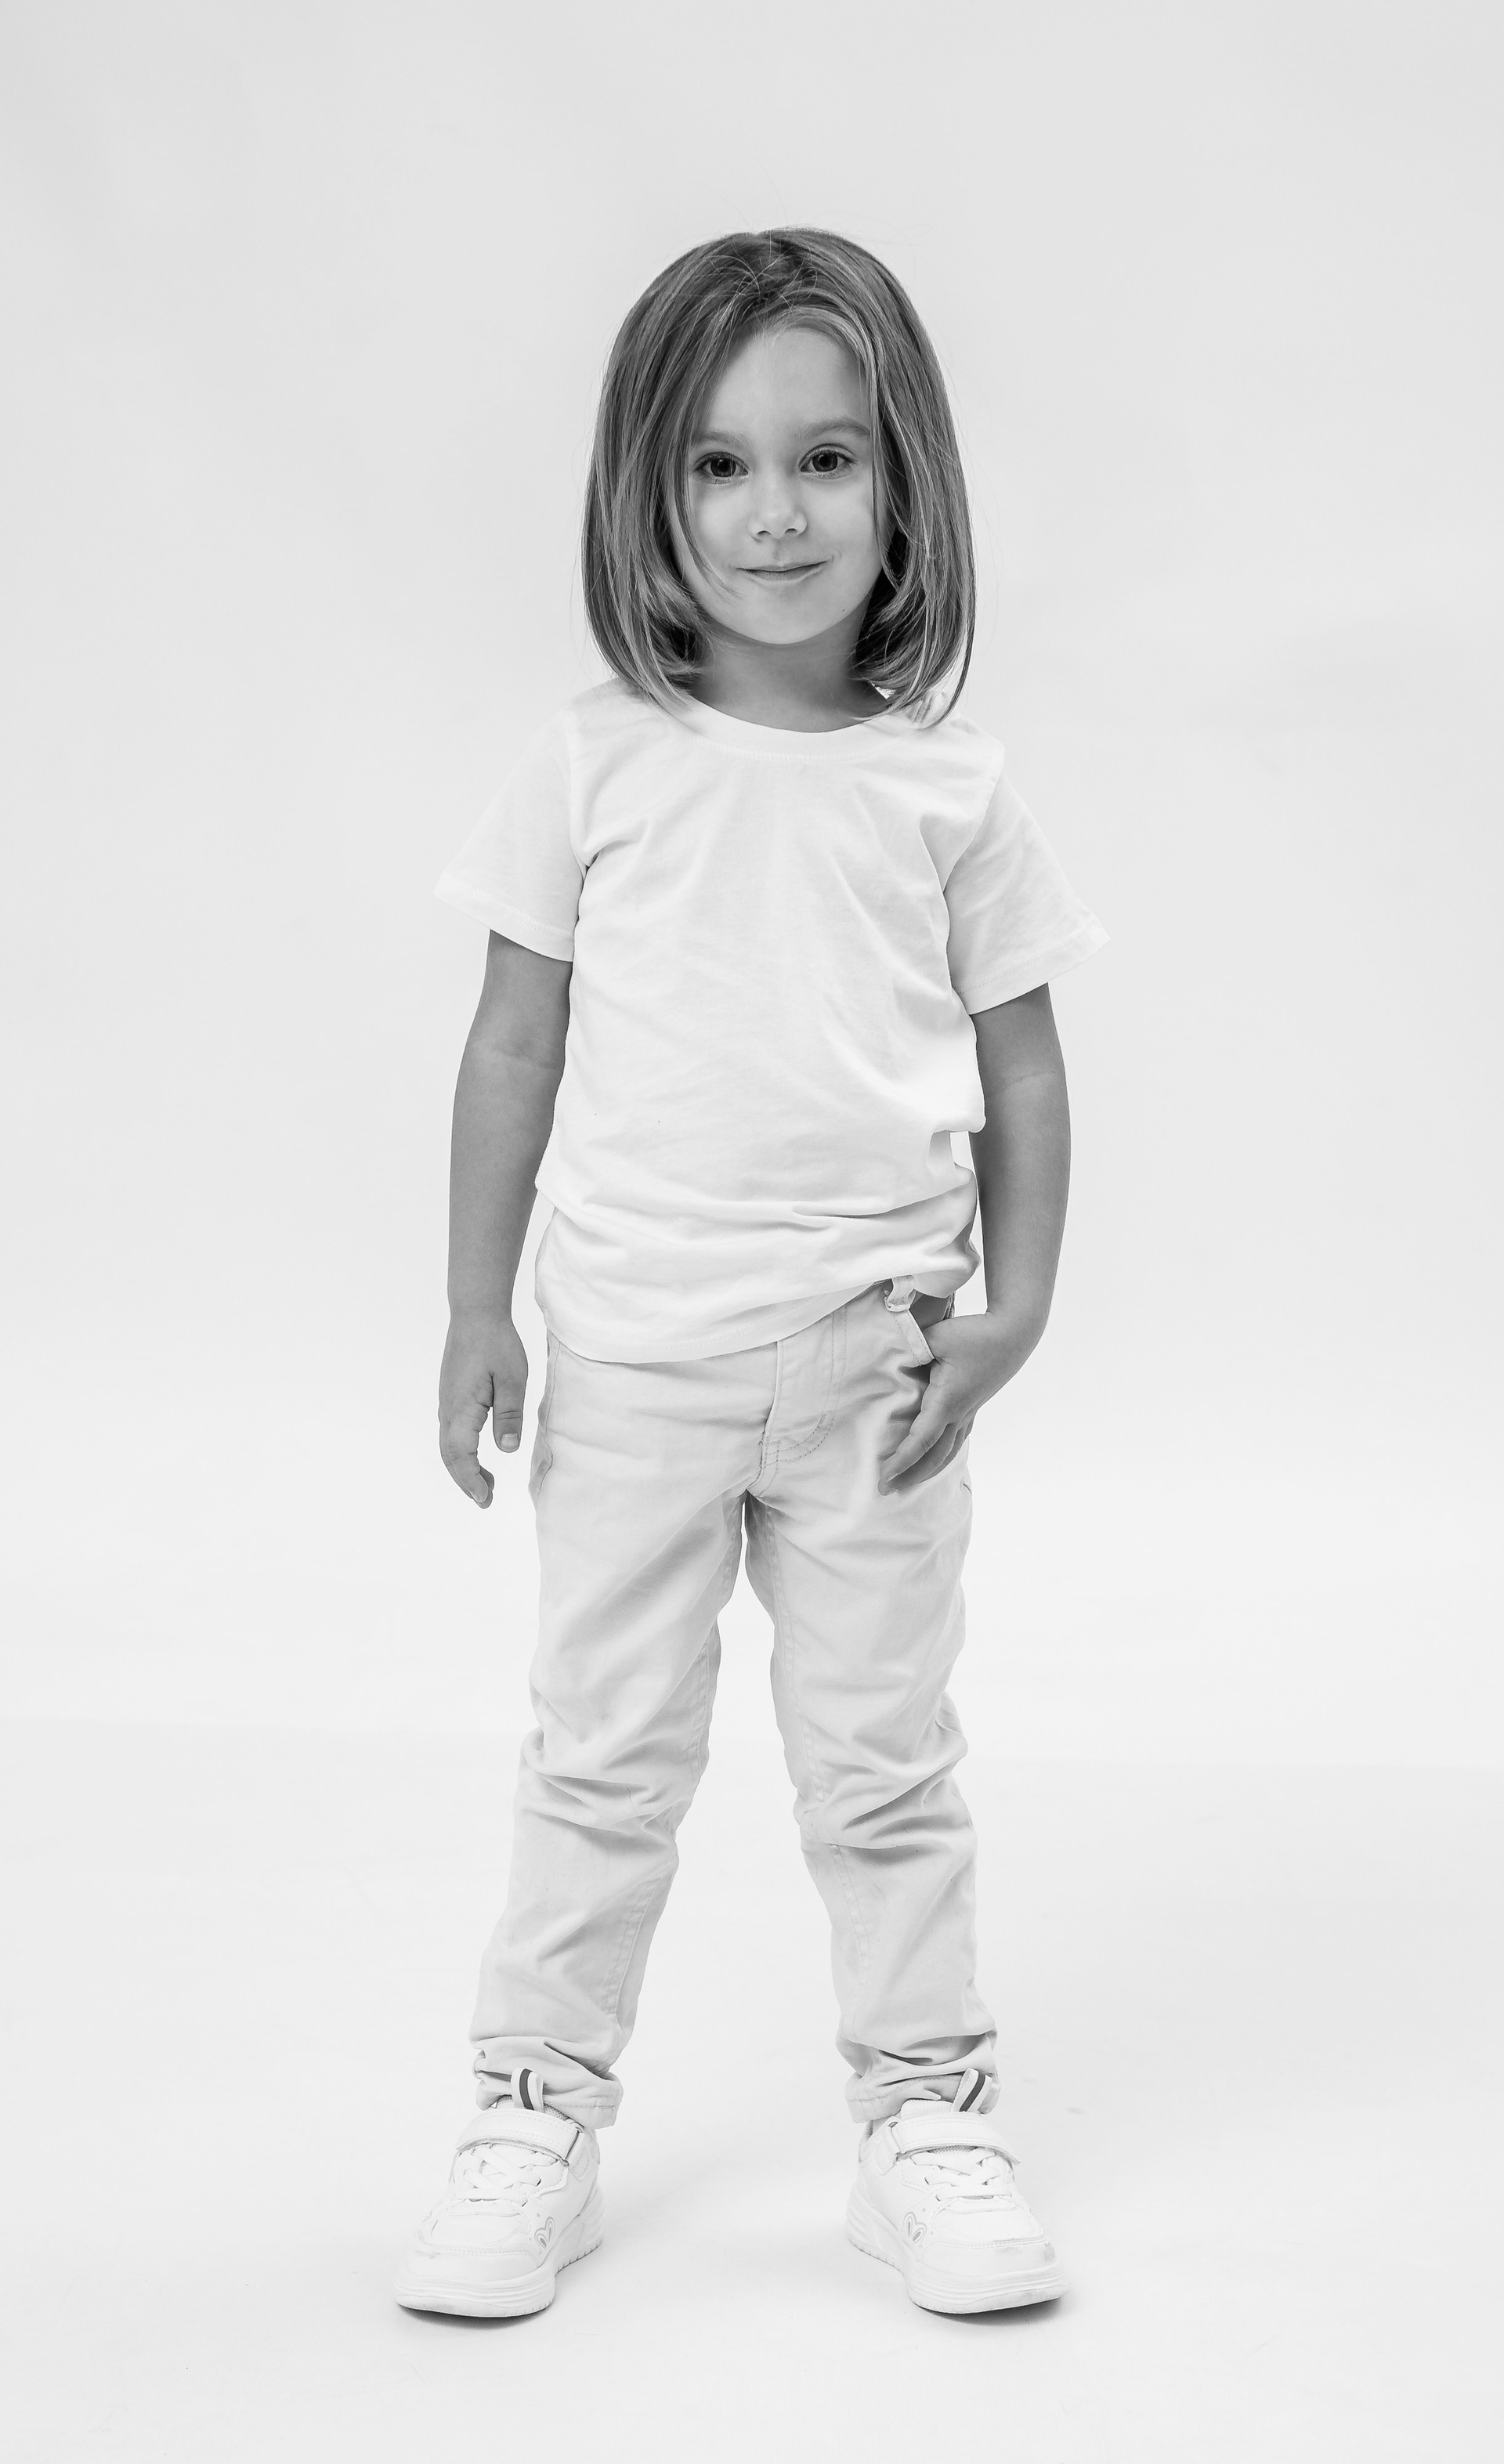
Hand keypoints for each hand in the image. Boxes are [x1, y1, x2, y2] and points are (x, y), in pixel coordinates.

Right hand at [438, 1312, 530, 1506]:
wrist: (475, 1314)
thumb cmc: (496, 1343)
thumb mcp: (512, 1379)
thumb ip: (509, 1415)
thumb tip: (507, 1449)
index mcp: (461, 1409)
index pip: (461, 1455)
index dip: (472, 1480)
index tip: (485, 1498)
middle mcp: (448, 1410)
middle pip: (450, 1456)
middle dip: (466, 1481)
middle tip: (485, 1500)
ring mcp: (447, 1403)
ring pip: (448, 1445)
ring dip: (464, 1467)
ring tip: (486, 1483)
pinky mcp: (451, 1396)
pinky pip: (451, 1432)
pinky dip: (462, 1451)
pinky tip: (478, 1452)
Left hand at [877, 1309, 1043, 1495]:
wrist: (1013, 1333)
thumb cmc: (975, 1334)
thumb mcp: (936, 1337)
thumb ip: (909, 1349)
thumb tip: (889, 1362)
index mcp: (947, 1401)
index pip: (921, 1440)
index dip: (901, 1461)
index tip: (883, 1475)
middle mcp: (959, 1413)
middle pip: (933, 1457)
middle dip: (910, 1475)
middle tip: (885, 1489)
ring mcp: (968, 1412)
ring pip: (948, 1452)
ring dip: (926, 1471)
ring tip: (906, 1482)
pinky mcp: (973, 1407)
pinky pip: (956, 1440)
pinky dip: (941, 1456)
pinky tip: (932, 1460)